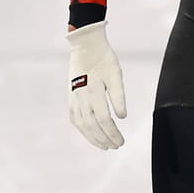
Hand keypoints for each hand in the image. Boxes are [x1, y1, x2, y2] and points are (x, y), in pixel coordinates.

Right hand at [67, 22, 127, 149]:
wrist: (85, 46)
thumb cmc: (103, 58)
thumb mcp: (115, 73)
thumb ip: (118, 96)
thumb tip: (122, 117)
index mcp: (93, 91)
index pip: (104, 120)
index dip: (113, 133)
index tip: (121, 141)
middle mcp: (81, 97)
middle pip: (93, 126)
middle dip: (105, 139)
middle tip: (116, 146)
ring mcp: (74, 98)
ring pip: (82, 125)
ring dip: (93, 138)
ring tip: (104, 145)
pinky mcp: (71, 97)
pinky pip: (75, 118)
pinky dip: (82, 129)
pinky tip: (89, 134)